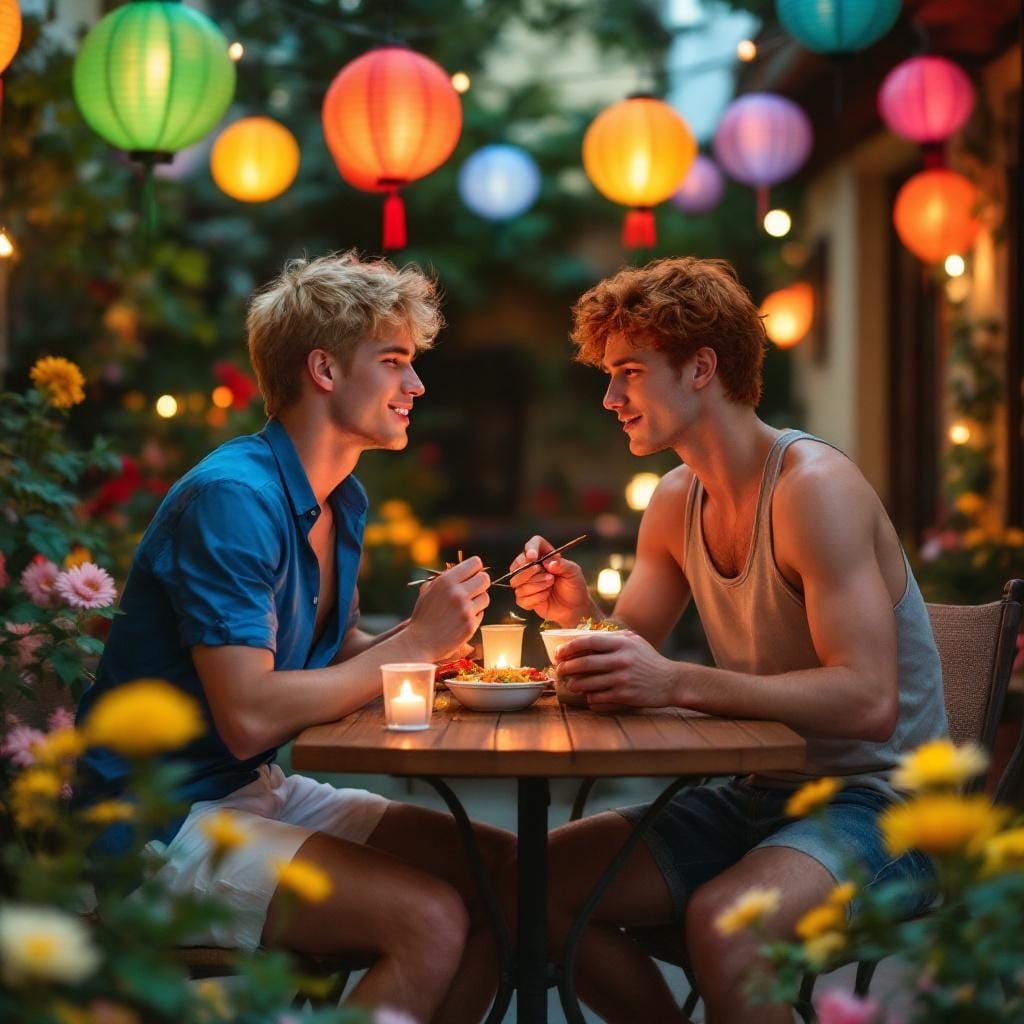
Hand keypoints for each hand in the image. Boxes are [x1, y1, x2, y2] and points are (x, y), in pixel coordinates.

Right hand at [407, 557, 489, 660]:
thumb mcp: (428, 591)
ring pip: (485, 597)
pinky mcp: (471, 624)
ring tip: (464, 607)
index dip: (476, 568)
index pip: (475, 563)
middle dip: (480, 583)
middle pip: (485, 579)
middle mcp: (457, 593)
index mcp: (446, 581)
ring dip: (478, 601)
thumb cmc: (423, 617)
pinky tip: (461, 620)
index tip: (473, 574)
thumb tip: (461, 569)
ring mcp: (466, 610)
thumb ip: (445, 578)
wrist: (420, 642)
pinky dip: (474, 615)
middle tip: (473, 589)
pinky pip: (481, 613)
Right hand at [508, 535, 593, 626]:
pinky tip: (545, 597)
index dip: (530, 548)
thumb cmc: (574, 587)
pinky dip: (535, 599)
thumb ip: (563, 565)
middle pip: (517, 564)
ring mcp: (526, 584)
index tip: (533, 557)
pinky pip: (521, 598)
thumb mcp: (574, 572)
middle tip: (550, 577)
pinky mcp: (524, 599)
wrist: (574, 607)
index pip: (532, 545)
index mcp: (543, 556)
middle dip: (530, 572)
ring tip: (550, 586)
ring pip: (517, 582)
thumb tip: (549, 563)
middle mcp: (531, 568)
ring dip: (536, 586)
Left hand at [554, 631, 679, 707]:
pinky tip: (587, 695)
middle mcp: (621, 659)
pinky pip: (598, 697)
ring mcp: (622, 678)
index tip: (559, 653)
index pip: (587, 641)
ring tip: (570, 684)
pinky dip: (589, 697)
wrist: (671, 681)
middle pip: (584, 663)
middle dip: (566, 667)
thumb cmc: (648, 660)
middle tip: (560, 670)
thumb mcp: (634, 642)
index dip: (569, 647)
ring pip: (588, 682)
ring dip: (574, 684)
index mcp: (621, 643)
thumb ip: (612, 638)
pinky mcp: (624, 695)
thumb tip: (583, 637)